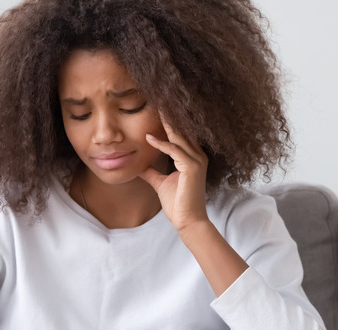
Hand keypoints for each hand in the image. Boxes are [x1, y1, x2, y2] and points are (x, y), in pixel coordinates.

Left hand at [139, 114, 209, 231]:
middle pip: (182, 131)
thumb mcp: (160, 183)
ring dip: (166, 124)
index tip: (157, 110)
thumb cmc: (177, 203)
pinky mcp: (192, 168)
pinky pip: (174, 150)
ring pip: (179, 137)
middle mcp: (198, 156)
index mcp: (193, 158)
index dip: (169, 122)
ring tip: (156, 109)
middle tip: (157, 100)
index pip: (180, 135)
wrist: (188, 221)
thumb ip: (152, 172)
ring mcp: (197, 161)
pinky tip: (149, 138)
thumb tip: (139, 166)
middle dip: (169, 116)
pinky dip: (161, 144)